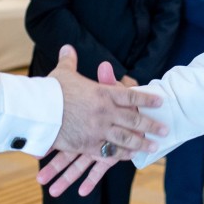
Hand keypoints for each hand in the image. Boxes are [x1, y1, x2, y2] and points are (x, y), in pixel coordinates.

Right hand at [48, 46, 164, 158]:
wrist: (38, 112)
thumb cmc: (51, 90)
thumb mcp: (62, 73)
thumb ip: (69, 61)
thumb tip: (67, 47)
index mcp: (102, 93)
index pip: (131, 95)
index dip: (147, 98)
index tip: (161, 101)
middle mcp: (105, 112)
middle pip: (134, 120)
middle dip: (152, 125)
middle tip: (165, 130)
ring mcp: (98, 130)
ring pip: (126, 138)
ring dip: (142, 143)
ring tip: (154, 146)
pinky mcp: (88, 145)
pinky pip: (109, 151)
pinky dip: (121, 154)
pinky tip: (130, 156)